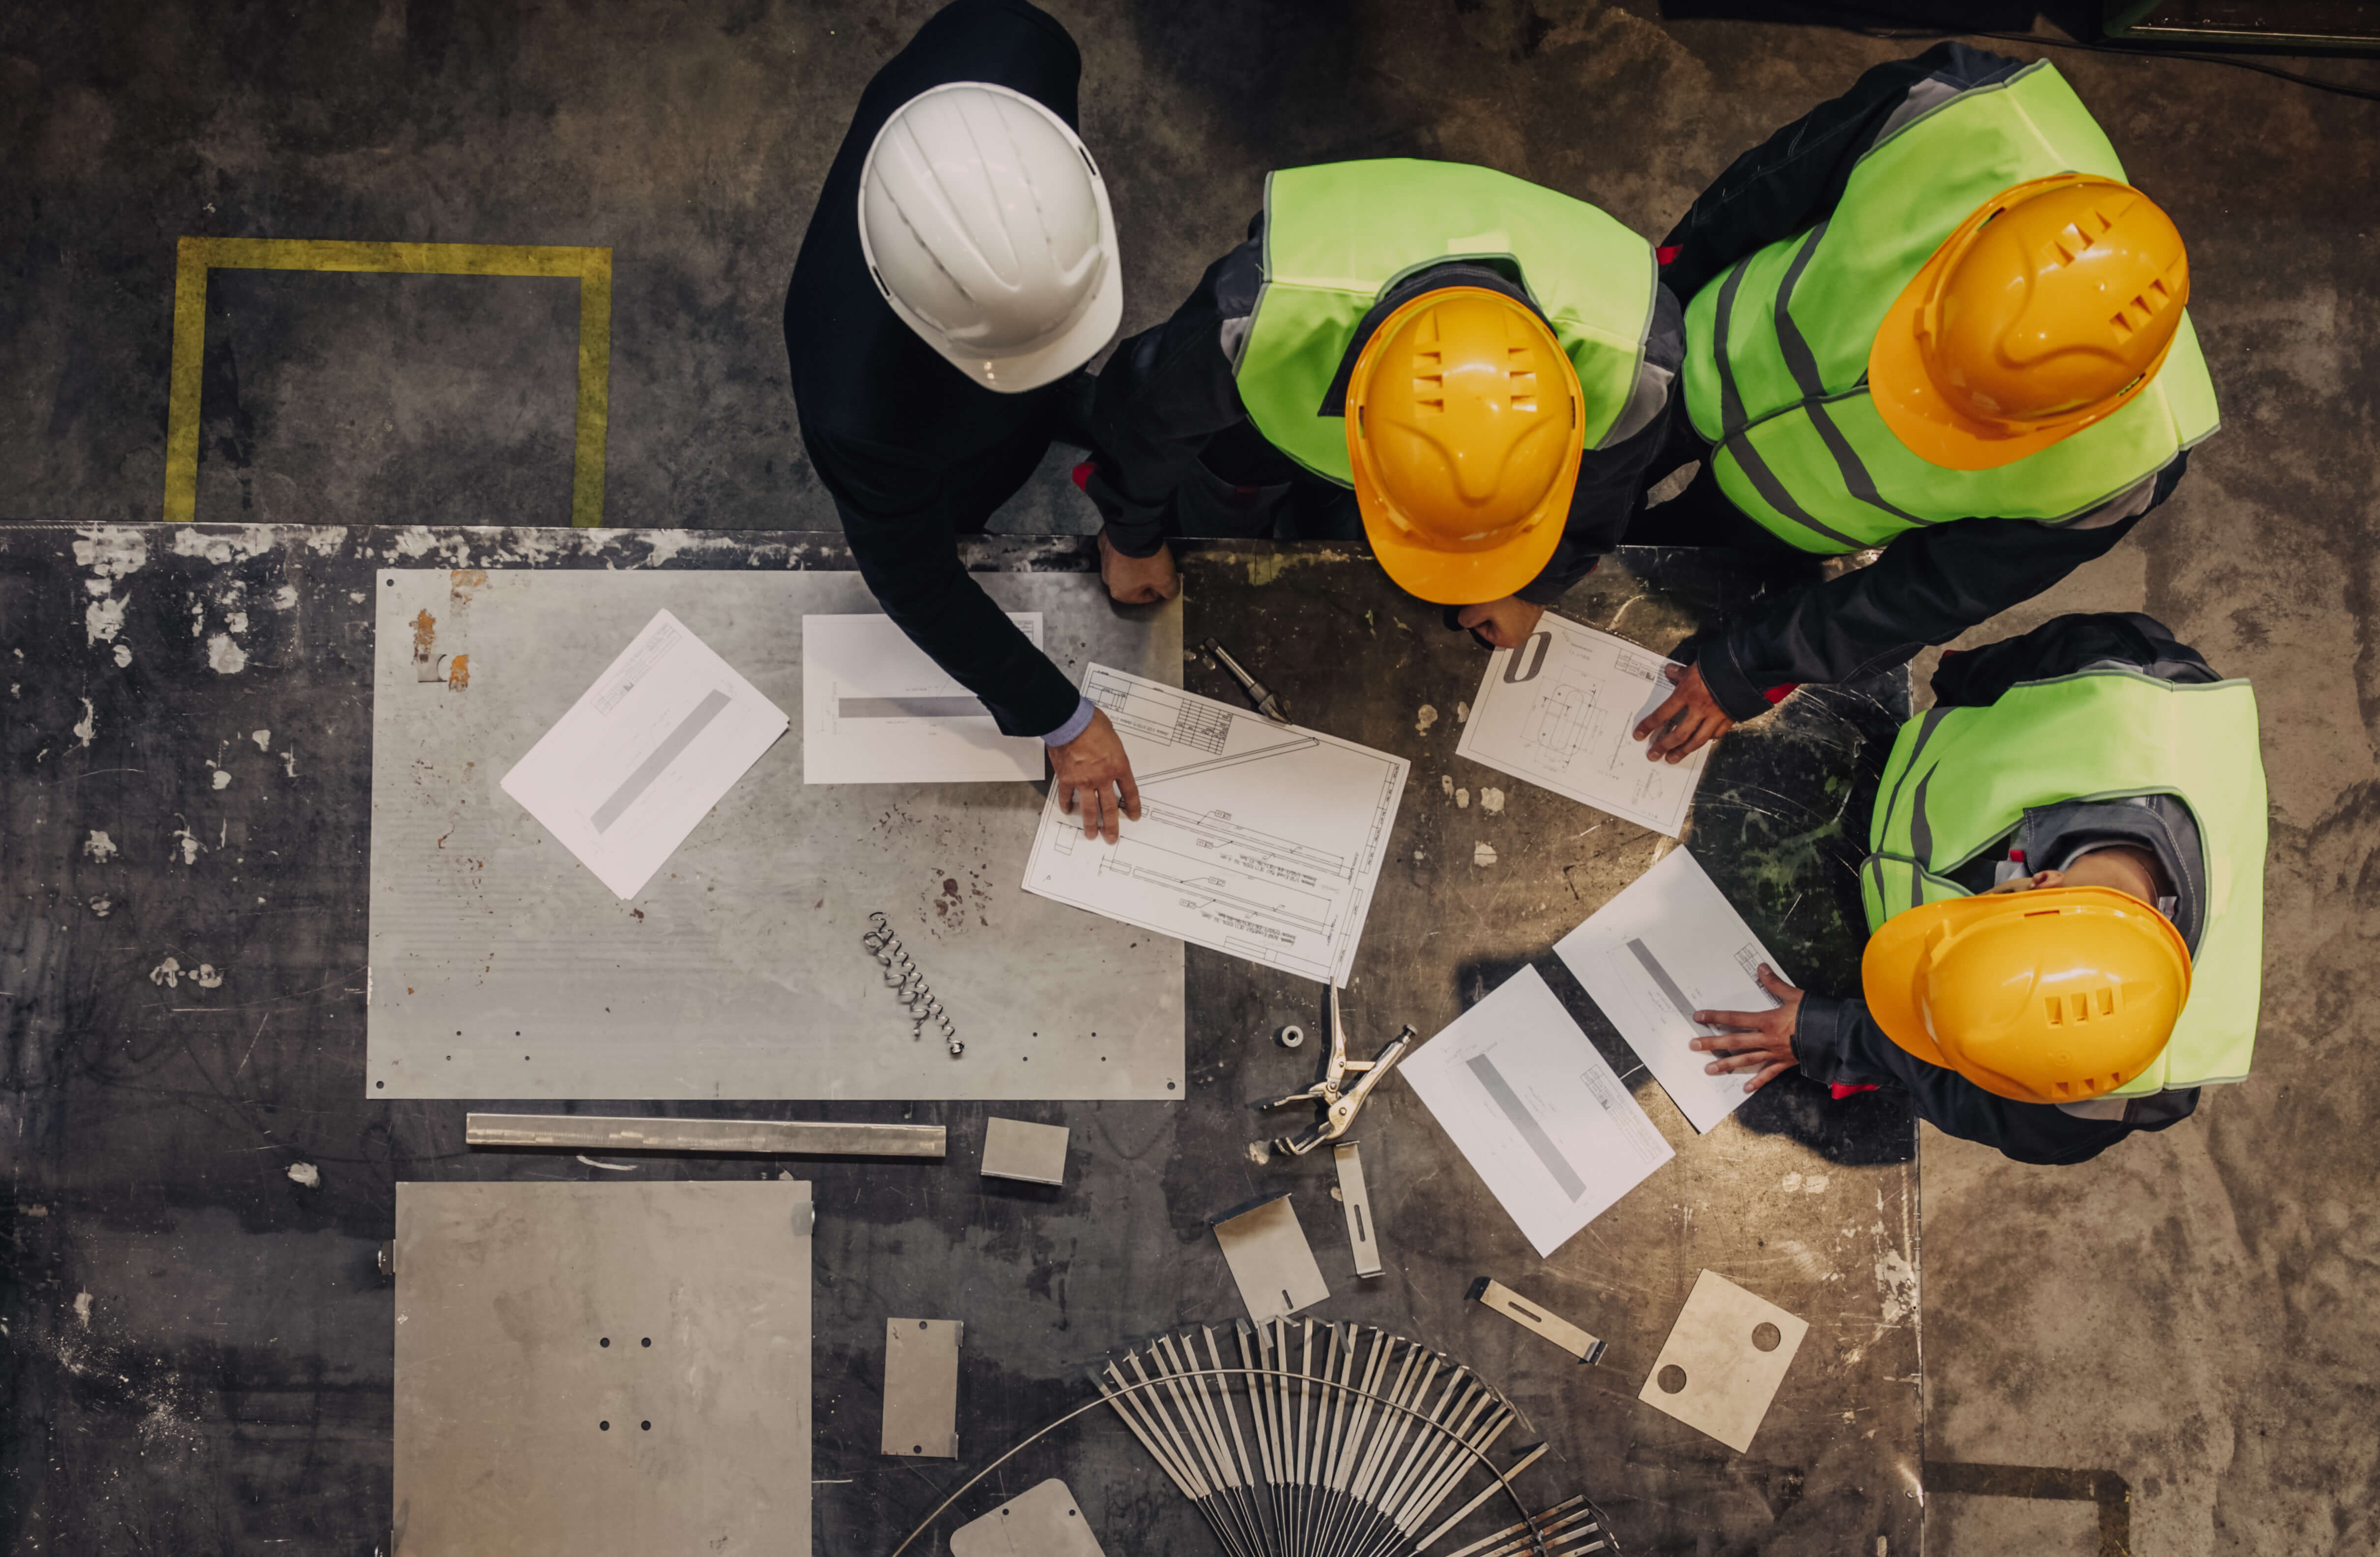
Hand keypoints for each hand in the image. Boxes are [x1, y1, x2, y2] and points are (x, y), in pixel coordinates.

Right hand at [1049, 707, 1140, 843]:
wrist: (1069, 722)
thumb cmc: (1093, 723)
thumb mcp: (1113, 736)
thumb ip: (1113, 751)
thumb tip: (1110, 755)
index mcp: (1118, 766)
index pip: (1130, 792)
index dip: (1133, 806)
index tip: (1134, 817)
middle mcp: (1103, 778)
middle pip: (1109, 808)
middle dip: (1111, 826)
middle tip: (1112, 838)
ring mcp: (1083, 781)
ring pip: (1088, 809)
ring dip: (1090, 825)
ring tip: (1092, 836)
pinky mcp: (1066, 779)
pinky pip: (1066, 796)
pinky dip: (1067, 805)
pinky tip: (1068, 811)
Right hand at [1099, 530, 1179, 604]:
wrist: (1133, 529)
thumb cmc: (1148, 560)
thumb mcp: (1167, 580)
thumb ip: (1170, 592)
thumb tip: (1169, 593)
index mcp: (1120, 594)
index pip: (1147, 596)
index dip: (1159, 587)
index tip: (1163, 575)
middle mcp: (1108, 581)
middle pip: (1133, 582)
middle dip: (1145, 575)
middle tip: (1155, 563)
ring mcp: (1103, 562)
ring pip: (1124, 567)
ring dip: (1134, 562)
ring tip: (1146, 553)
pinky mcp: (1103, 545)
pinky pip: (1117, 551)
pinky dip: (1125, 549)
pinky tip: (1135, 544)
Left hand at [1455, 597, 1544, 648]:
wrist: (1531, 580)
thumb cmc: (1511, 597)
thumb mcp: (1479, 608)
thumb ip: (1466, 618)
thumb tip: (1463, 619)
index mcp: (1509, 641)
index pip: (1480, 630)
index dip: (1477, 616)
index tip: (1481, 606)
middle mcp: (1521, 635)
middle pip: (1492, 623)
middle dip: (1488, 610)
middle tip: (1491, 599)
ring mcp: (1528, 622)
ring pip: (1502, 613)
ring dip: (1498, 603)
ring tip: (1501, 595)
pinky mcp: (1531, 609)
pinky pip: (1514, 605)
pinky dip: (1509, 598)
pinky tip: (1508, 592)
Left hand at [1632, 662, 1733, 762]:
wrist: (1747, 668)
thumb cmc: (1718, 665)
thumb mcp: (1695, 666)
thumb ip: (1680, 672)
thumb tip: (1669, 671)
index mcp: (1687, 694)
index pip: (1663, 714)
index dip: (1649, 726)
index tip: (1639, 735)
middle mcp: (1699, 709)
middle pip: (1678, 733)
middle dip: (1664, 746)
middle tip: (1653, 755)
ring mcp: (1715, 716)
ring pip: (1697, 740)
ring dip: (1683, 751)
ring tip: (1672, 759)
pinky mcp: (1729, 719)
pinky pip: (1716, 734)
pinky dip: (1708, 740)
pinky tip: (1700, 743)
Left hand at [1689, 963, 1803, 1093]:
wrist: (1836, 1035)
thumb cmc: (1815, 1014)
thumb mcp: (1795, 995)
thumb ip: (1775, 983)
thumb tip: (1760, 967)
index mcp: (1767, 1020)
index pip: (1735, 1018)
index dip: (1716, 1016)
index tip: (1698, 1017)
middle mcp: (1767, 1038)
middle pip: (1734, 1041)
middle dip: (1712, 1043)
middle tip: (1693, 1046)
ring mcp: (1775, 1053)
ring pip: (1746, 1059)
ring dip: (1727, 1064)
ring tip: (1709, 1069)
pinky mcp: (1786, 1063)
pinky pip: (1769, 1074)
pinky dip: (1758, 1081)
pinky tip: (1746, 1088)